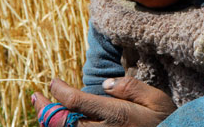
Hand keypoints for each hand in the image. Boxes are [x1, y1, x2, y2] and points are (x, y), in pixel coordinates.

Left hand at [32, 77, 176, 126]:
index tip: (53, 82)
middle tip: (36, 97)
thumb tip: (106, 84)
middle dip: (45, 109)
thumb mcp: (157, 100)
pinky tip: (61, 124)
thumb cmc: (167, 121)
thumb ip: (131, 88)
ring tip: (42, 111)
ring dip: (51, 123)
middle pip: (63, 122)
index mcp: (116, 115)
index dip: (60, 91)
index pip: (76, 102)